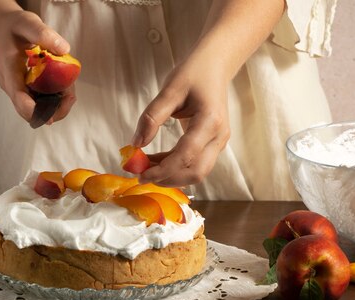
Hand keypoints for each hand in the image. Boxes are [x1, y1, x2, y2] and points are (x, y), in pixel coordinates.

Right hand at [0, 10, 75, 124]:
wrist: (5, 29)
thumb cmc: (15, 27)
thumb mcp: (28, 23)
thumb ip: (43, 34)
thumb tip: (64, 49)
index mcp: (10, 74)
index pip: (20, 100)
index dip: (36, 111)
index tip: (52, 113)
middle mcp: (13, 87)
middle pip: (31, 113)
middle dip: (53, 111)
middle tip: (70, 95)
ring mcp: (20, 90)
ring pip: (39, 111)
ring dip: (58, 106)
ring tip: (70, 89)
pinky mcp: (28, 90)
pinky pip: (43, 102)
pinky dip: (56, 99)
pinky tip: (65, 86)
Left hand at [132, 59, 230, 186]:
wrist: (215, 66)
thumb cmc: (193, 73)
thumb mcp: (169, 90)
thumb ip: (152, 117)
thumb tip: (135, 144)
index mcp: (210, 121)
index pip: (186, 155)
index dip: (163, 170)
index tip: (141, 174)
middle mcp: (218, 136)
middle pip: (196, 172)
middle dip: (168, 179)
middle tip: (142, 176)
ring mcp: (218, 142)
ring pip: (197, 172)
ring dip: (171, 175)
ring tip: (146, 167)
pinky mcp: (213, 145)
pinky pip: (195, 163)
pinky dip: (175, 167)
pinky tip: (156, 161)